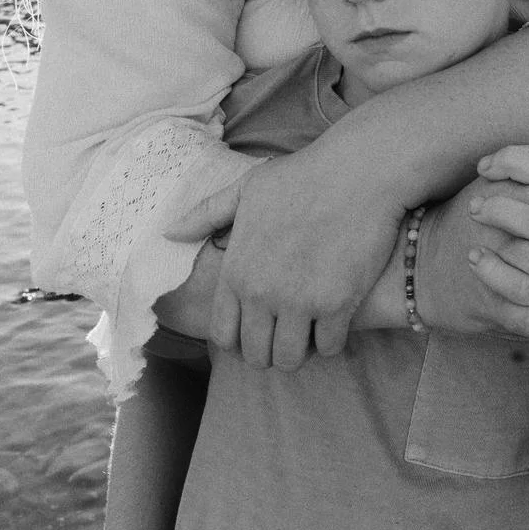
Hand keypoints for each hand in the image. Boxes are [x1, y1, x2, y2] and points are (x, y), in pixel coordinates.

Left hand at [206, 135, 403, 370]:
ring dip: (301, 350)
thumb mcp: (246, 188)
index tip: (260, 327)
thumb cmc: (303, 175)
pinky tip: (337, 318)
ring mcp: (299, 301)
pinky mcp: (337, 304)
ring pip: (290, 359)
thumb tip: (170, 233)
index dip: (241, 338)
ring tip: (312, 329)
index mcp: (236, 270)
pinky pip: (329, 347)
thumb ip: (207, 214)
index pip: (223, 335)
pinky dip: (332, 339)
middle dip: (271, 349)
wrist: (359, 170)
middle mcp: (261, 292)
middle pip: (257, 355)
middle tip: (289, 330)